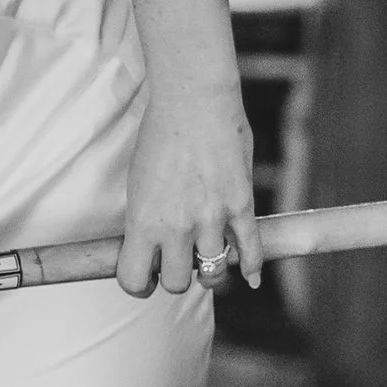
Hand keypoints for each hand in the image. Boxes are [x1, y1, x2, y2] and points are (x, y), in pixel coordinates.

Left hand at [117, 81, 262, 297]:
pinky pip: (250, 250)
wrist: (193, 102)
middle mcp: (176, 227)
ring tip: (207, 262)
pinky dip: (252, 268)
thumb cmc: (159, 137)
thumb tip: (151, 244)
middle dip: (176, 279)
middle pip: (177, 284)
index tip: (145, 277)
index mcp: (143, 221)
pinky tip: (250, 277)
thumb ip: (146, 218)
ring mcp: (211, 218)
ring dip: (210, 273)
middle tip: (178, 266)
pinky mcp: (241, 205)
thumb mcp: (138, 183)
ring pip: (213, 274)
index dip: (138, 284)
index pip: (134, 279)